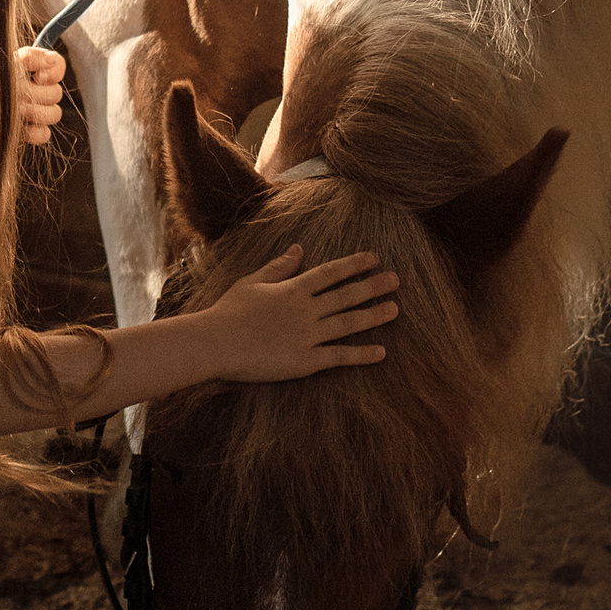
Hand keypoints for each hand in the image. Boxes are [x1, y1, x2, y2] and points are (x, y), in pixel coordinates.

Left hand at [15, 44, 67, 149]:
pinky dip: (34, 132)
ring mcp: (32, 111)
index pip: (58, 64)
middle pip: (57, 92)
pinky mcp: (27, 132)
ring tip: (14, 112)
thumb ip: (25, 58)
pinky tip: (18, 129)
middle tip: (16, 97)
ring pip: (54, 113)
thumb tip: (49, 58)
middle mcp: (33, 87)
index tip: (36, 76)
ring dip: (35, 112)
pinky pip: (44, 134)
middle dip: (36, 94)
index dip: (53, 71)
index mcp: (27, 67)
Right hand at [204, 244, 396, 380]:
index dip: (354, 265)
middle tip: (396, 280)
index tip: (374, 258)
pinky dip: (361, 354)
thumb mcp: (252, 282)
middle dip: (372, 286)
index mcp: (292, 289)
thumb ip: (279, 267)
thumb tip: (299, 248)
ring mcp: (307, 336)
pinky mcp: (305, 361)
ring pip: (348, 323)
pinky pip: (339, 356)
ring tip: (395, 308)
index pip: (330, 273)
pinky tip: (381, 351)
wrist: (214, 344)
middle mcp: (305, 310)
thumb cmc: (228, 312)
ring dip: (374, 316)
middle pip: (346, 295)